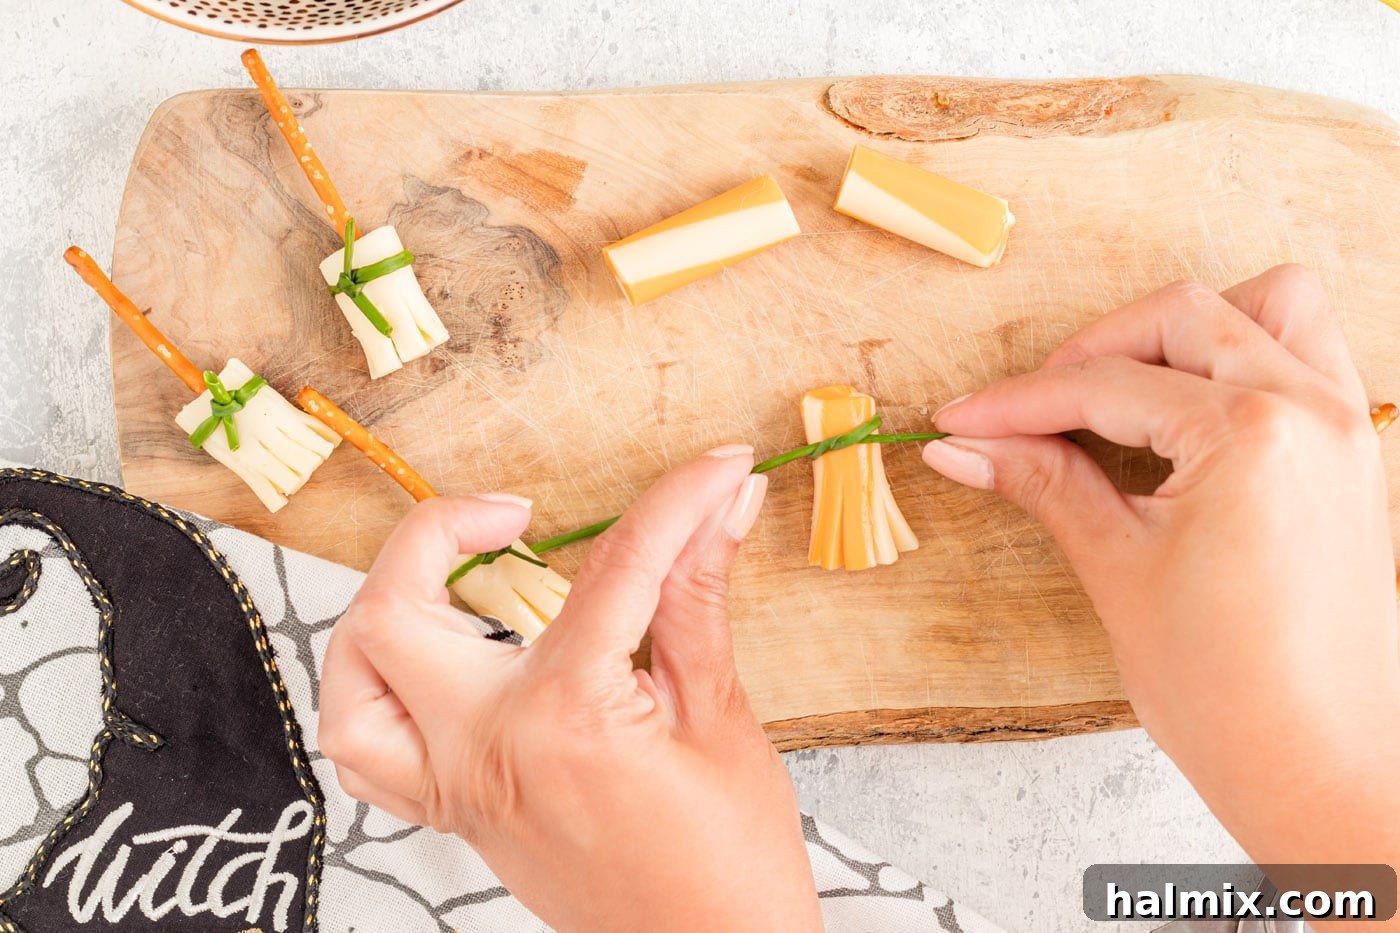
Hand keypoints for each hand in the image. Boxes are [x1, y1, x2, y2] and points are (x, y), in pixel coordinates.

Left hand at [318, 448, 820, 931]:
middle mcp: (485, 751)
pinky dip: (374, 693)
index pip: (614, 569)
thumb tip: (719, 507)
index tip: (714, 467)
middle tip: (518, 517)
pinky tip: (431, 666)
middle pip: (397, 610)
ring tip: (454, 582)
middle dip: (442, 531)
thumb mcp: (721, 717)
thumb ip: (699, 598)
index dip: (675, 501)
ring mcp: (459, 789)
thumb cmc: (731, 862)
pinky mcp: (458, 815)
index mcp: (563, 718)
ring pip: (350, 686)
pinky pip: (367, 754)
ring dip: (383, 611)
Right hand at [922, 266, 1399, 876]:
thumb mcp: (1118, 569)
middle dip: (1091, 352)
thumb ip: (1043, 482)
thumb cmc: (1232, 690)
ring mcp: (1347, 428)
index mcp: (1253, 435)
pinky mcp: (1355, 455)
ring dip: (1185, 332)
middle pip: (1183, 317)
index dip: (1018, 402)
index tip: (962, 418)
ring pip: (1269, 308)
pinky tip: (1185, 412)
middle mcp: (1313, 411)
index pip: (1107, 387)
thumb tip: (964, 445)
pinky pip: (1307, 357)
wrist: (1317, 768)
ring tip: (1120, 388)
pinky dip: (1242, 357)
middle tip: (1027, 410)